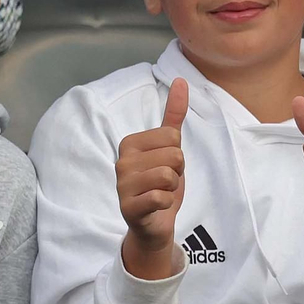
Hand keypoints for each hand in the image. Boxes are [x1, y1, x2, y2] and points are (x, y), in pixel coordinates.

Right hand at [116, 78, 187, 278]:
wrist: (154, 223)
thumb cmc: (161, 184)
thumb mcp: (170, 148)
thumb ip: (173, 115)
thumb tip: (182, 80)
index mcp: (130, 143)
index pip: (173, 137)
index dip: (178, 154)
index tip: (164, 166)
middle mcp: (121, 161)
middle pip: (174, 155)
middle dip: (177, 172)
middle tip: (164, 183)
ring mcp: (122, 185)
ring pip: (169, 176)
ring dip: (172, 188)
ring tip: (160, 193)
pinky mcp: (128, 207)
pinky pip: (162, 197)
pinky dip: (166, 203)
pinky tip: (156, 207)